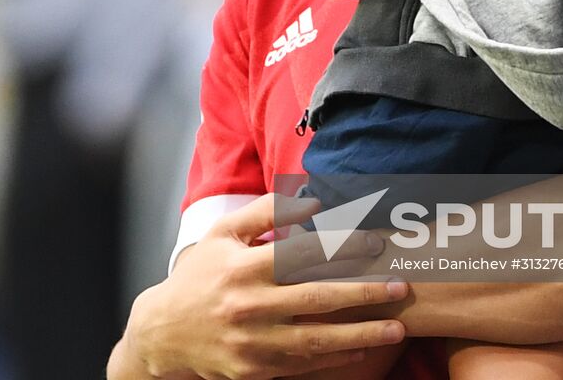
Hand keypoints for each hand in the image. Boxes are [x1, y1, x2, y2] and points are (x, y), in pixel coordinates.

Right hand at [116, 194, 408, 379]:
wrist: (163, 331)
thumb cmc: (201, 274)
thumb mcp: (224, 233)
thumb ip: (266, 211)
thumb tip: (312, 201)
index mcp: (243, 267)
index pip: (302, 254)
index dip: (342, 248)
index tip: (375, 245)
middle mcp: (248, 305)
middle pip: (316, 299)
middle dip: (363, 294)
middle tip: (399, 288)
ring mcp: (251, 342)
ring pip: (316, 339)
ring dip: (361, 334)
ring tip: (396, 328)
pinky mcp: (254, 370)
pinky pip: (304, 364)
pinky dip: (336, 357)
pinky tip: (362, 348)